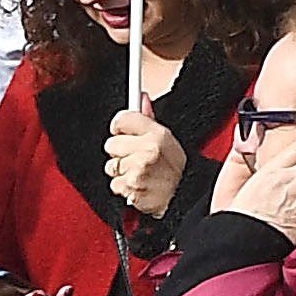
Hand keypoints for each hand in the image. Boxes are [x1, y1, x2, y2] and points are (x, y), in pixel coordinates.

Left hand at [97, 107, 183, 221]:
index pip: (122, 119)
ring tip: (138, 173)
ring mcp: (138, 169)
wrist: (184, 196)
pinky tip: (137, 185)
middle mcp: (148, 150)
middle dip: (120, 152)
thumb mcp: (168, 139)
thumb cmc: (176, 169)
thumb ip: (148, 119)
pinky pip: (113, 184)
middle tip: (135, 157)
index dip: (120, 127)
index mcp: (157, 134)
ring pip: (110, 166)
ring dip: (121, 171)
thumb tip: (142, 98)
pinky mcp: (130, 188)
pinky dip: (123, 187)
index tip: (123, 132)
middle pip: (111, 143)